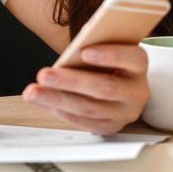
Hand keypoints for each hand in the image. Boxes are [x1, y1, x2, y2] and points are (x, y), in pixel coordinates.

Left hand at [22, 43, 148, 134]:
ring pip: (90, 108)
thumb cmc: (106, 60)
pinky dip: (62, 111)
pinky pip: (84, 122)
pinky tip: (45, 102)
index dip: (110, 55)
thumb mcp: (105, 47)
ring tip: (34, 92)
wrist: (117, 82)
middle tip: (44, 75)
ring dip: (58, 99)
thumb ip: (93, 46)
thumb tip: (72, 50)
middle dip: (71, 82)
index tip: (84, 51)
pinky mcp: (110, 127)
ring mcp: (124, 113)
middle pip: (105, 87)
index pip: (132, 58)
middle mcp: (137, 92)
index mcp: (138, 66)